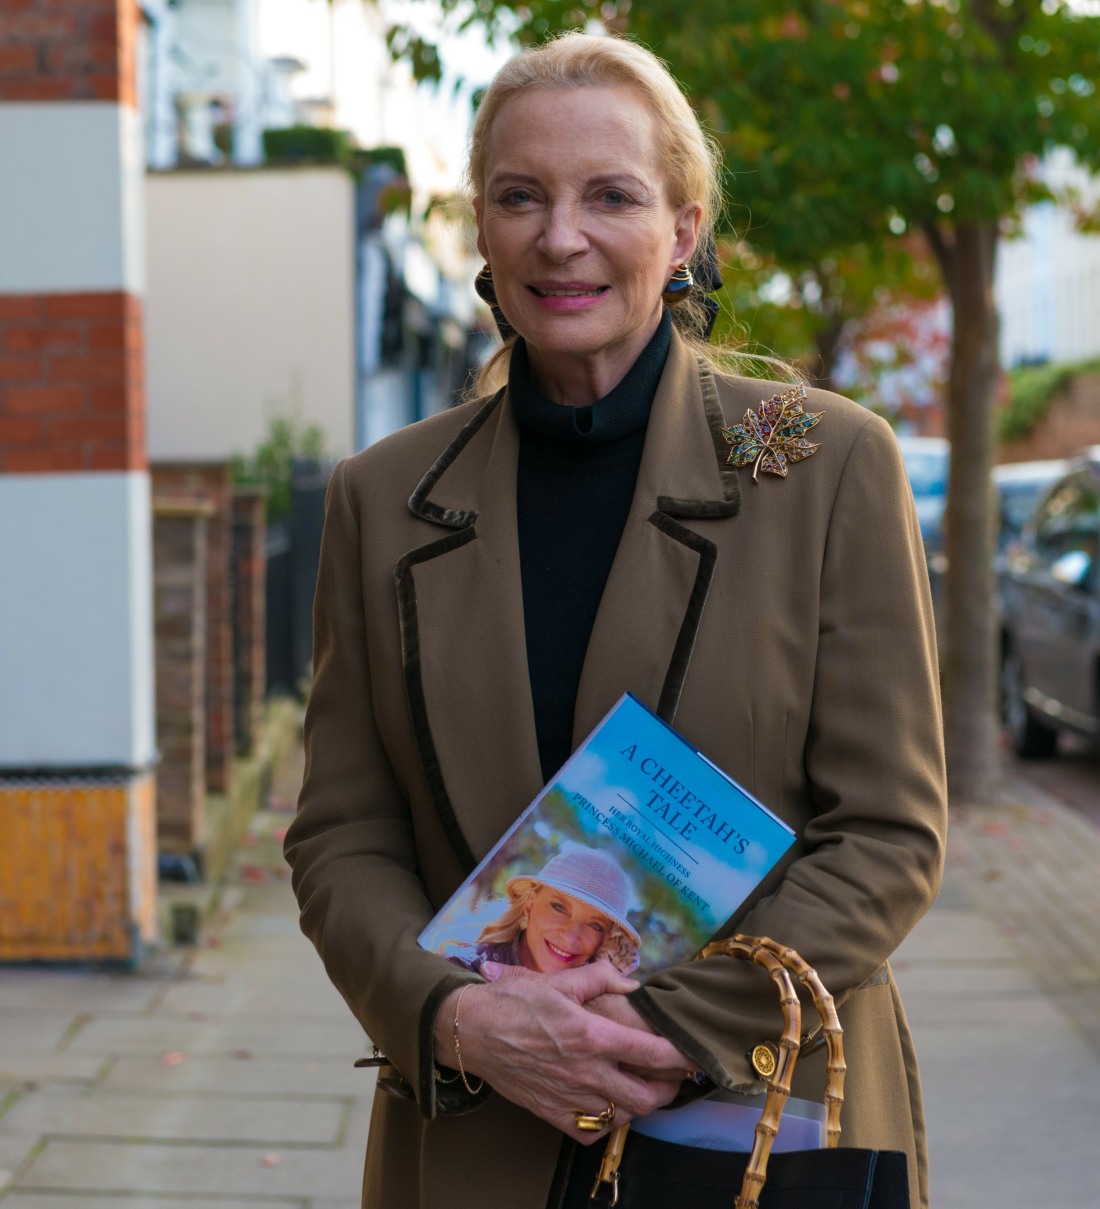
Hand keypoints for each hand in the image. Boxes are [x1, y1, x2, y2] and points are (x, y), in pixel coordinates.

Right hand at [434, 962, 682, 1142]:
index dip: (681, 1056)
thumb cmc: (515, 1000)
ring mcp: (569, 1097)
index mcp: (592, 1035)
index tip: (692, 1054)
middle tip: (671, 1074)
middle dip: (668, 1088)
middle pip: (647, 1097)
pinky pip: (591, 1130)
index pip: (653, 1053)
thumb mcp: (559, 979)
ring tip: (641, 1086)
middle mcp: (586, 1072)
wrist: (472, 1031)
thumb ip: (600, 978)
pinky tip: (605, 1104)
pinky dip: (605, 1122)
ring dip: (639, 1104)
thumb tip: (632, 983)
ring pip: (623, 1116)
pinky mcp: (551, 1114)